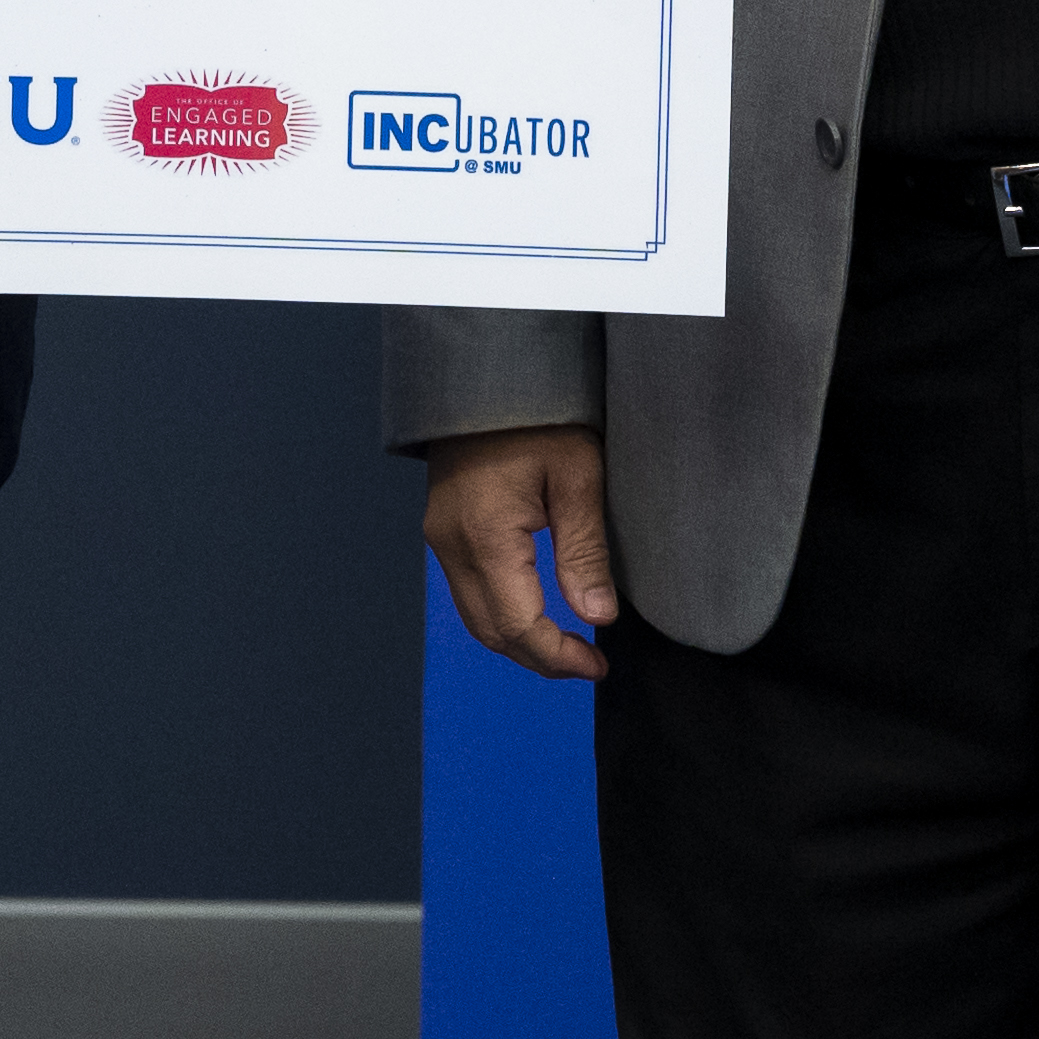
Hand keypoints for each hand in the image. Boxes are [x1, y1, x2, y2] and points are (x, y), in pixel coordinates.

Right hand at [420, 424, 618, 679]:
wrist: (488, 373)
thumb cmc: (538, 417)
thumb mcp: (578, 478)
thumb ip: (585, 552)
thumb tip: (597, 617)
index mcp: (485, 536)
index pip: (518, 625)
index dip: (558, 656)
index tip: (598, 665)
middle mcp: (451, 544)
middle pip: (490, 631)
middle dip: (539, 658)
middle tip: (587, 662)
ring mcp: (440, 537)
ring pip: (474, 616)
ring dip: (519, 639)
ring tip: (567, 644)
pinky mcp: (442, 528)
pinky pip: (467, 590)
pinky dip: (501, 613)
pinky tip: (536, 608)